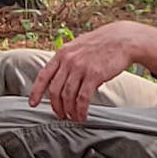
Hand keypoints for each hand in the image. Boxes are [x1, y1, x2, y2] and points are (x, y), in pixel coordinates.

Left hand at [33, 20, 156, 120]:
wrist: (124, 39)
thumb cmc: (103, 44)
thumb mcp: (79, 46)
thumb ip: (68, 60)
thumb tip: (61, 78)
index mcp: (62, 53)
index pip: (43, 76)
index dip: (36, 92)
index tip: (33, 103)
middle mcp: (68, 60)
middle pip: (55, 90)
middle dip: (56, 106)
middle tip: (60, 115)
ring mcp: (80, 68)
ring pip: (68, 96)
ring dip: (69, 111)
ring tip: (73, 118)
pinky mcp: (94, 75)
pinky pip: (83, 98)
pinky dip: (81, 110)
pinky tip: (83, 116)